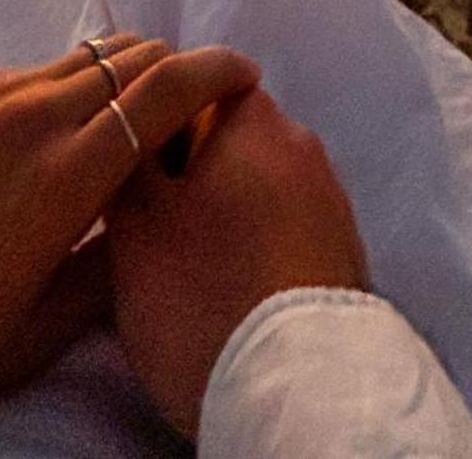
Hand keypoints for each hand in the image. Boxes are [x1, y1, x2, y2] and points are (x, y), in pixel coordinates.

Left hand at [0, 36, 258, 458]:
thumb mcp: (48, 324)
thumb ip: (119, 258)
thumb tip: (167, 215)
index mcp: (64, 174)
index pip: (166, 88)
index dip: (220, 72)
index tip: (251, 78)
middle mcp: (33, 116)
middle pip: (136, 53)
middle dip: (184, 68)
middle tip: (210, 111)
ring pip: (95, 50)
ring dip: (136, 68)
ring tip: (156, 118)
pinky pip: (54, 66)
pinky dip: (92, 77)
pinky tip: (94, 127)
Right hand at [109, 86, 368, 438]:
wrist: (298, 388)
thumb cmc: (205, 293)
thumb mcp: (136, 223)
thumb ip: (128, 157)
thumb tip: (131, 120)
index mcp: (253, 119)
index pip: (192, 84)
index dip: (150, 123)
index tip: (127, 171)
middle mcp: (302, 145)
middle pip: (227, 137)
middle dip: (188, 171)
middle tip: (150, 226)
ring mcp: (330, 200)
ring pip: (257, 185)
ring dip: (223, 211)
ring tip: (188, 266)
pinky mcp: (343, 253)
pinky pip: (284, 230)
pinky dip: (256, 246)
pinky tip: (231, 288)